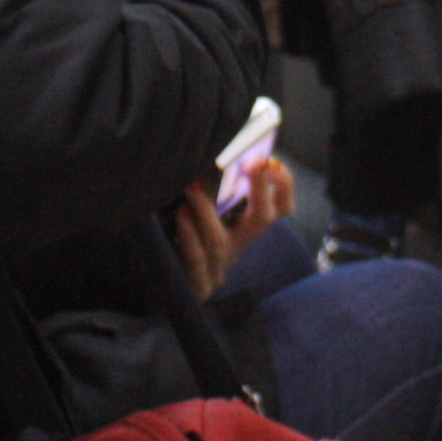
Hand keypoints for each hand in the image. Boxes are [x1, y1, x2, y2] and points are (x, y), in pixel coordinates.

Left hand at [172, 163, 293, 299]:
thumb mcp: (199, 208)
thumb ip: (209, 185)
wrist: (158, 281)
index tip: (270, 159)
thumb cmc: (179, 232)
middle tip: (252, 162)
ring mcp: (218, 268)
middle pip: (262, 219)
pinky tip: (182, 215)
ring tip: (193, 186)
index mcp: (245, 225)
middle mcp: (238, 245)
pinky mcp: (197, 285)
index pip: (280, 206)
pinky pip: (196, 260)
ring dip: (206, 210)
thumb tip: (211, 154)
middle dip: (259, 189)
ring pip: (219, 241)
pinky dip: (189, 236)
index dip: (282, 184)